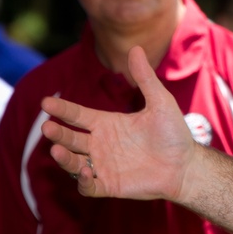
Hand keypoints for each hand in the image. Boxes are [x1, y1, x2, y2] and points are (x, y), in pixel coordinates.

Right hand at [41, 45, 195, 201]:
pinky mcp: (110, 185)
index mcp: (107, 124)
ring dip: (64, 157)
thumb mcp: (160, 102)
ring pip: (73, 162)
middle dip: (57, 133)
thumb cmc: (174, 133)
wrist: (186, 165)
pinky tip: (86, 171)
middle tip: (47, 127)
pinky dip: (83, 181)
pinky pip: (88, 186)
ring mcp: (103, 166)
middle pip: (71, 138)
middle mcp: (100, 144)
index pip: (78, 115)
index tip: (46, 102)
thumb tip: (134, 47)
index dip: (62, 109)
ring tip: (57, 150)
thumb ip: (145, 78)